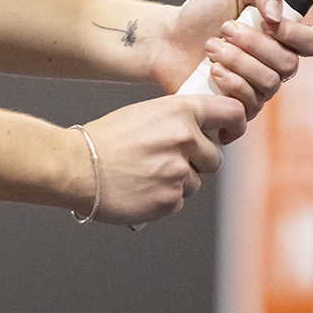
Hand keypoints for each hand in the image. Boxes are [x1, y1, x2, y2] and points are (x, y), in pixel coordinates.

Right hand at [76, 95, 244, 224]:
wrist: (78, 166)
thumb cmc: (105, 139)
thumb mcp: (145, 113)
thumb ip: (178, 120)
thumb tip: (199, 132)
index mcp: (180, 111)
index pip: (232, 112)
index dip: (234, 125)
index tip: (227, 134)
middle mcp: (185, 139)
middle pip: (215, 158)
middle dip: (197, 162)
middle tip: (166, 159)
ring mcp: (179, 171)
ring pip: (195, 182)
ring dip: (177, 181)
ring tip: (145, 174)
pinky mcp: (170, 199)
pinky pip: (179, 201)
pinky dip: (164, 198)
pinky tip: (141, 187)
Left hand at [152, 0, 312, 118]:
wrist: (169, 39)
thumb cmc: (203, 13)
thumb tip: (277, 15)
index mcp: (282, 36)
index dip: (297, 35)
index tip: (269, 22)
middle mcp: (275, 65)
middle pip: (288, 65)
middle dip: (254, 44)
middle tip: (225, 29)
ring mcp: (259, 89)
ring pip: (269, 84)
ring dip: (237, 61)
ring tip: (212, 47)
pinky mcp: (240, 109)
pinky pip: (250, 105)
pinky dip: (230, 83)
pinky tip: (212, 71)